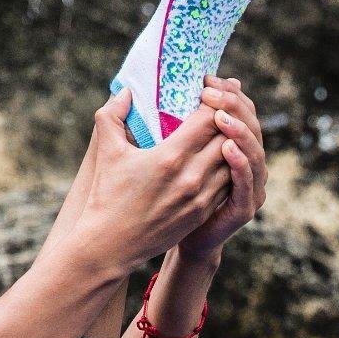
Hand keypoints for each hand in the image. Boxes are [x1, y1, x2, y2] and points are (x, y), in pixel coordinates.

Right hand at [54, 85, 236, 273]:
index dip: (213, 102)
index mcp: (170, 157)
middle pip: (226, 138)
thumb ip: (113, 115)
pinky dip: (227, 169)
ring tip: (223, 131)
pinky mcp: (203, 213)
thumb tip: (126, 92)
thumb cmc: (107, 196)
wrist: (111, 245)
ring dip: (229, 144)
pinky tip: (220, 158)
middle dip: (225, 119)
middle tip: (220, 107)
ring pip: (231, 161)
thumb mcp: (107, 151)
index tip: (208, 93)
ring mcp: (201, 198)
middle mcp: (191, 177)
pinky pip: (227, 184)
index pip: (208, 119)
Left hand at [174, 77, 266, 261]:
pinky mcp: (244, 207)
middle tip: (209, 92)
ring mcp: (249, 184)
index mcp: (230, 143)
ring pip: (254, 150)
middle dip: (233, 104)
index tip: (205, 78)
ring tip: (219, 116)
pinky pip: (247, 182)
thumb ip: (163, 122)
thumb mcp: (163, 153)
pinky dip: (240, 163)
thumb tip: (141, 88)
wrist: (167, 238)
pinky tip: (226, 148)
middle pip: (251, 123)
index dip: (227, 91)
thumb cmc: (162, 192)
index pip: (240, 108)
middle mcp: (245, 160)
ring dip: (239, 130)